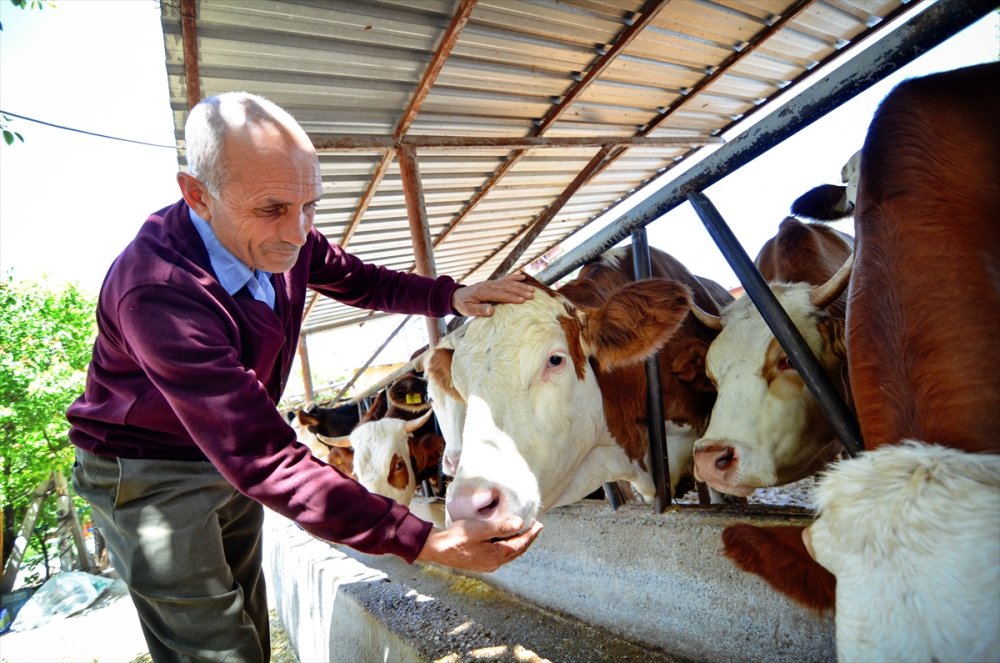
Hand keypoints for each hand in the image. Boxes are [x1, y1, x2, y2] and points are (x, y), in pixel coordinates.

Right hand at [416, 516, 542, 571]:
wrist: (436, 549)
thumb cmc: (456, 537)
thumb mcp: (479, 529)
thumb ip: (500, 526)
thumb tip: (520, 523)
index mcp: (496, 556)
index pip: (520, 545)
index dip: (531, 535)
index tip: (539, 525)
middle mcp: (494, 563)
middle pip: (516, 551)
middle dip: (527, 539)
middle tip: (535, 527)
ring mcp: (486, 564)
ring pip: (508, 553)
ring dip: (517, 542)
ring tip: (522, 531)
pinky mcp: (479, 562)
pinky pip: (500, 554)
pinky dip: (507, 545)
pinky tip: (504, 539)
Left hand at [452, 273, 534, 316]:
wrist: (456, 296)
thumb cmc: (462, 304)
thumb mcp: (468, 310)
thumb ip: (479, 310)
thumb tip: (492, 310)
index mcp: (483, 292)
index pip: (500, 295)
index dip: (512, 297)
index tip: (523, 301)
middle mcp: (489, 285)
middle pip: (507, 287)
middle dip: (520, 291)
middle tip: (532, 295)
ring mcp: (491, 283)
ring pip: (508, 283)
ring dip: (520, 285)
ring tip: (532, 289)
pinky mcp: (493, 283)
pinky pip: (505, 279)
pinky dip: (515, 277)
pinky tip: (523, 276)